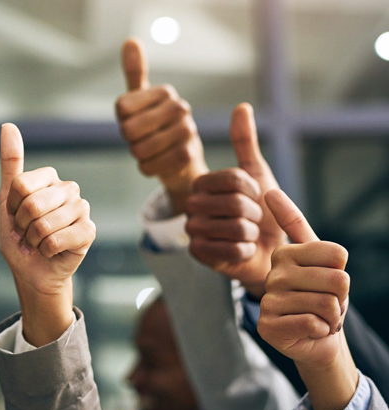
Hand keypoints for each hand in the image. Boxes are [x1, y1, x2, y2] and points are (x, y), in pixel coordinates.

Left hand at [0, 123, 95, 346]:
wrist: (32, 270)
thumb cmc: (19, 236)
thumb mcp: (7, 201)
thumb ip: (11, 164)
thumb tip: (8, 126)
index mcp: (49, 178)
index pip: (20, 185)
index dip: (12, 207)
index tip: (15, 216)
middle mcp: (69, 188)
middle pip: (32, 204)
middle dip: (22, 226)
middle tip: (28, 234)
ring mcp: (82, 209)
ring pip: (44, 224)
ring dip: (34, 241)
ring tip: (39, 243)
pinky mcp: (89, 231)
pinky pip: (57, 239)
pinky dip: (47, 250)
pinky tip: (53, 251)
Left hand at [115, 38, 207, 213]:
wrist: (182, 161)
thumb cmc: (155, 127)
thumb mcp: (141, 100)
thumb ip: (135, 73)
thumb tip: (130, 41)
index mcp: (165, 92)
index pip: (122, 108)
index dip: (123, 120)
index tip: (137, 121)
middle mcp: (179, 107)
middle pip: (128, 129)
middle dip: (130, 140)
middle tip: (143, 139)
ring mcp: (187, 131)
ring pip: (138, 149)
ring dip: (139, 155)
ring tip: (152, 150)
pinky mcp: (187, 155)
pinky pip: (149, 166)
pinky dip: (147, 168)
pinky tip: (158, 163)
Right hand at [186, 104, 286, 297]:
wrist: (265, 250)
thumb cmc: (262, 211)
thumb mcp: (257, 174)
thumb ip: (245, 142)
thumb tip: (242, 106)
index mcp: (201, 183)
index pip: (233, 179)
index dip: (254, 189)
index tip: (256, 197)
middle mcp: (191, 205)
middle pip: (235, 204)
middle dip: (255, 214)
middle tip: (252, 220)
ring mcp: (192, 231)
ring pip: (236, 228)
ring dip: (253, 234)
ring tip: (248, 235)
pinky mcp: (198, 254)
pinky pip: (232, 250)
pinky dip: (247, 252)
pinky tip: (243, 251)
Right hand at [258, 189, 356, 409]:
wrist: (317, 337)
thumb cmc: (321, 297)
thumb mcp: (321, 260)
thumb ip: (295, 224)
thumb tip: (269, 191)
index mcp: (284, 254)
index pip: (337, 256)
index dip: (343, 273)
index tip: (327, 281)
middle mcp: (272, 275)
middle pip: (337, 280)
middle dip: (341, 299)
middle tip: (325, 304)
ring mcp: (267, 301)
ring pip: (326, 304)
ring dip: (331, 317)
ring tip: (318, 317)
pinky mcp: (267, 326)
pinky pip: (311, 323)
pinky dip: (319, 330)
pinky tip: (307, 330)